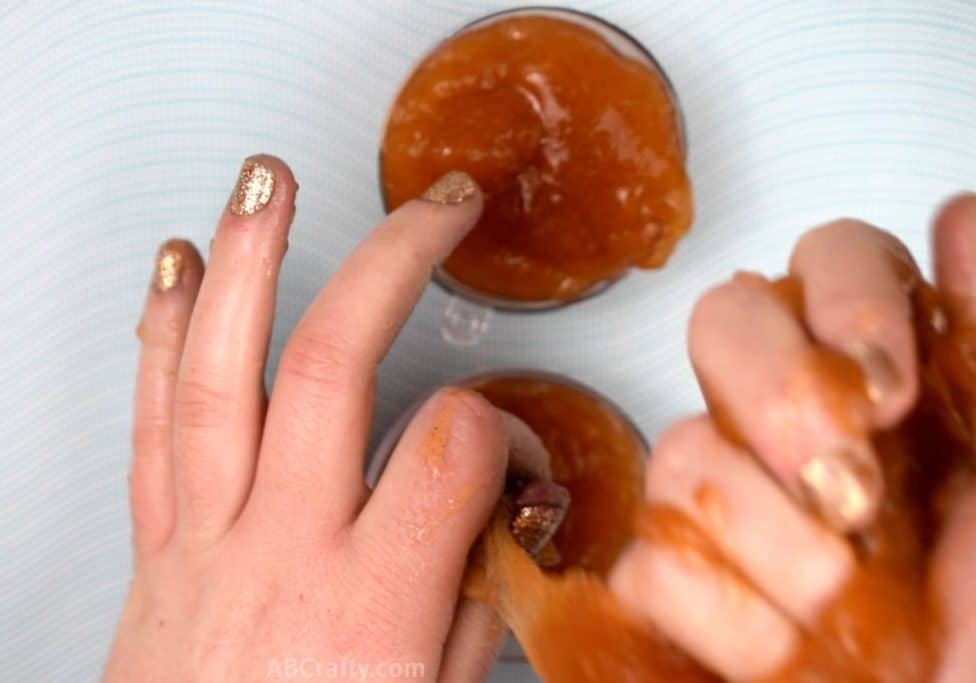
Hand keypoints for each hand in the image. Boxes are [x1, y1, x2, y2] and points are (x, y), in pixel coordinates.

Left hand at [106, 158, 524, 680]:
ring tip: (268, 186)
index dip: (504, 428)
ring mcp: (206, 540)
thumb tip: (501, 518)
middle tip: (433, 208)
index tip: (511, 448)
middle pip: (332, 367)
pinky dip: (164, 336)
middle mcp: (280, 553)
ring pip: (220, 374)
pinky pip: (154, 424)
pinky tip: (178, 277)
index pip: (452, 447)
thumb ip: (475, 602)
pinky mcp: (158, 546)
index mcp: (368, 603)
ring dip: (248, 265)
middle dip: (392, 262)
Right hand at [610, 195, 975, 680]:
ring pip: (680, 451)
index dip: (844, 300)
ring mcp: (733, 501)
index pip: (829, 257)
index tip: (890, 392)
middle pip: (721, 323)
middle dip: (779, 404)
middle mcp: (801, 424)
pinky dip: (732, 620)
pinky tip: (795, 649)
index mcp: (894, 384)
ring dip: (781, 548)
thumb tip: (964, 219)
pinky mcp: (682, 583)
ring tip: (848, 606)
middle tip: (851, 493)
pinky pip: (650, 562)